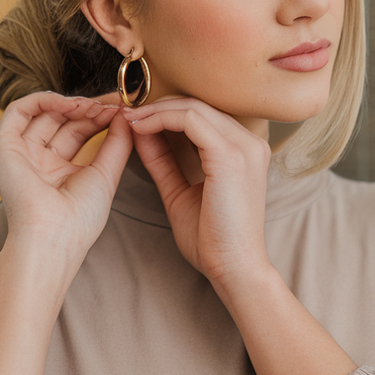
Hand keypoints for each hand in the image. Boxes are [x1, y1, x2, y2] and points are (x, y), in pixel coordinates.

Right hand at [0, 92, 131, 259]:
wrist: (53, 237)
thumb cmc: (79, 219)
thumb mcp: (106, 174)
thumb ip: (117, 143)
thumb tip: (125, 115)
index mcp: (60, 171)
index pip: (79, 131)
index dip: (99, 117)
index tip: (121, 108)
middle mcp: (39, 160)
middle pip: (63, 121)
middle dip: (89, 109)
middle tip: (112, 105)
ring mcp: (21, 153)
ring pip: (43, 113)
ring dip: (71, 104)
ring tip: (94, 107)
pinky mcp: (4, 147)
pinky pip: (19, 111)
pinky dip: (44, 100)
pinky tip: (70, 104)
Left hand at [125, 97, 272, 289]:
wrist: (234, 269)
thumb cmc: (212, 240)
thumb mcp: (180, 191)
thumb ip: (163, 161)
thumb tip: (139, 132)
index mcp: (243, 151)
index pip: (202, 115)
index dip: (164, 112)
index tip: (134, 121)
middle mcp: (249, 143)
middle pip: (197, 105)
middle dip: (156, 106)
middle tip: (125, 115)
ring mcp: (243, 147)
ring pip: (192, 107)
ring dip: (154, 111)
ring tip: (128, 121)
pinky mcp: (230, 156)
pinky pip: (190, 120)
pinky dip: (160, 120)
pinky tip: (138, 130)